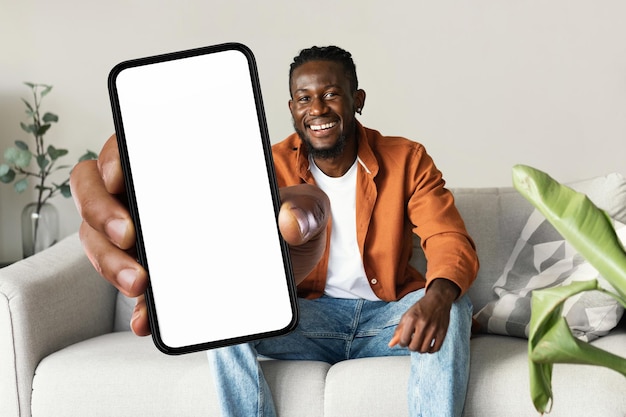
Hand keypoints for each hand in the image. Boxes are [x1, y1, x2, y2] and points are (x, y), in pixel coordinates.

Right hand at [70, 134, 329, 335]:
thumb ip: (306, 209)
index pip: (128, 147)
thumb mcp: (305, 210)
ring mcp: (150, 237)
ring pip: (101, 240)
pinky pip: (131, 286)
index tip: (121, 175)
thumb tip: (289, 222)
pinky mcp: (159, 276)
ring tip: (141, 284)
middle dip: (101, 213)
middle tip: (129, 236)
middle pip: (96, 193)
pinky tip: (145, 318)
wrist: (292, 262)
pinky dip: (134, 305)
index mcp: (181, 168)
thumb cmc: (287, 222)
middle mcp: (155, 198)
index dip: (112, 157)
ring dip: (110, 262)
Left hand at [388, 279, 459, 352]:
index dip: (402, 343)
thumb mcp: (407, 316)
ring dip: (420, 349)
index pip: (403, 341)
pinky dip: (430, 350)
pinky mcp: (443, 332)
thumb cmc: (421, 308)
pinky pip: (436, 349)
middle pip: (414, 347)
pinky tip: (428, 345)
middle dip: (411, 347)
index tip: (404, 341)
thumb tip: (391, 344)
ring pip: (424, 350)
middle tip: (412, 342)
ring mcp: (434, 329)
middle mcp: (423, 324)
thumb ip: (398, 330)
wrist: (438, 300)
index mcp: (412, 318)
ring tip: (419, 343)